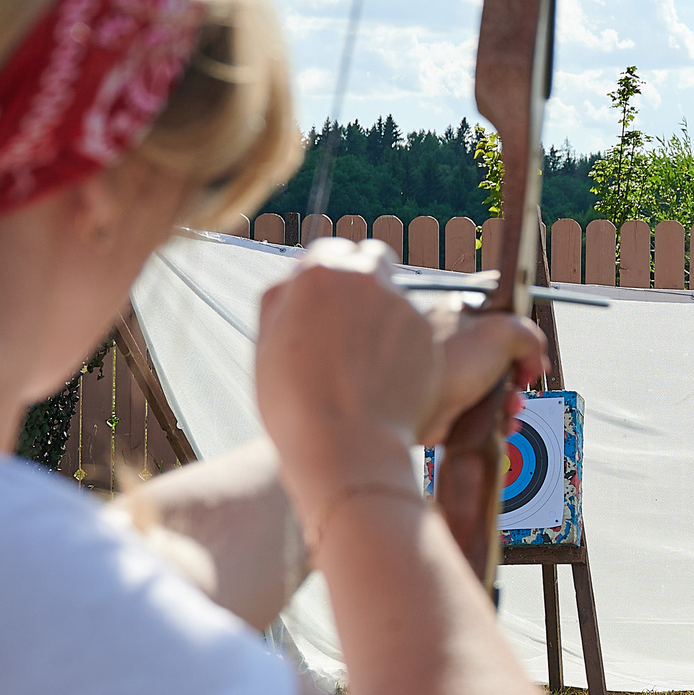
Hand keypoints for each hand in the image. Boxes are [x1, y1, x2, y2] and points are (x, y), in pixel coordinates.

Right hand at [255, 239, 438, 507]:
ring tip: (365, 363)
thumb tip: (300, 276)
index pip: (330, 250)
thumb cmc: (295, 400)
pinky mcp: (427, 331)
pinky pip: (414, 328)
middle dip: (365, 278)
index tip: (328, 299)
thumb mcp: (266, 341)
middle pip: (372, 258)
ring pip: (396, 295)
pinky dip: (405, 345)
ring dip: (384, 315)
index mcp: (318, 273)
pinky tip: (386, 377)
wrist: (344, 444)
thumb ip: (283, 297)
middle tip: (353, 319)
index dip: (328, 275)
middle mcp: (364, 277)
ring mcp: (401, 303)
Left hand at [416, 299, 550, 446]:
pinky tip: (501, 420)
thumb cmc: (445, 361)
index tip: (533, 343)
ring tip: (511, 404)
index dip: (523, 324)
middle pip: (502, 350)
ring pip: (494, 383)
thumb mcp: (502, 331)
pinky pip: (482, 407)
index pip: (500, 306)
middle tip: (524, 377)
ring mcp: (451, 371)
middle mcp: (455, 338)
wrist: (413, 403)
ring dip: (511, 397)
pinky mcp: (448, 401)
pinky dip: (496, 416)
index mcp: (461, 309)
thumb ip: (530, 336)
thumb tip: (535, 357)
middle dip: (520, 370)